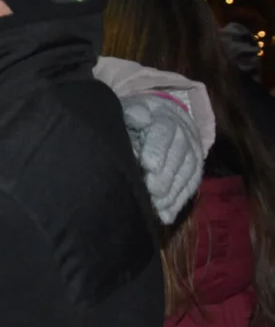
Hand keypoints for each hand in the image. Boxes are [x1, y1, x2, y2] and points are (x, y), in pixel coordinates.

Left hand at [121, 91, 202, 224]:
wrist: (161, 117)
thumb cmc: (136, 119)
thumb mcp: (131, 111)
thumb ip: (133, 114)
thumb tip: (140, 118)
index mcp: (165, 120)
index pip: (164, 133)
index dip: (157, 150)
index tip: (148, 165)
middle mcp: (184, 136)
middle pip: (178, 157)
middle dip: (165, 176)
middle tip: (152, 190)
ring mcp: (192, 154)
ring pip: (187, 174)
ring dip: (172, 193)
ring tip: (157, 206)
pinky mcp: (194, 170)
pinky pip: (190, 187)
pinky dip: (178, 202)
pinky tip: (166, 215)